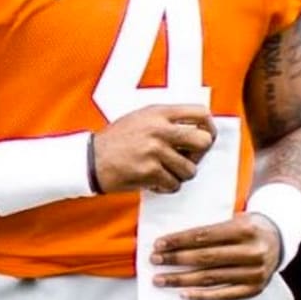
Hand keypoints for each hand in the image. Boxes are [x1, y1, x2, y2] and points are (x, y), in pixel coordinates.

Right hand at [92, 104, 216, 194]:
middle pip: (203, 141)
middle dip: (199, 155)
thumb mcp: (141, 118)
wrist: (91, 159)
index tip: (207, 136)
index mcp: (159, 112)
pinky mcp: (149, 171)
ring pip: (190, 169)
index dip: (209, 127)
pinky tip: (154, 180)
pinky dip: (166, 186)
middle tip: (187, 159)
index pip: (200, 113)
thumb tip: (197, 128)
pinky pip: (174, 184)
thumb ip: (167, 119)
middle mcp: (159, 129)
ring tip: (165, 171)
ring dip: (179, 175)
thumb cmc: (117, 140)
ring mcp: (155, 151)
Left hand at [149, 213, 280, 299]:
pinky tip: (183, 293)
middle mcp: (251, 252)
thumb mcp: (236, 218)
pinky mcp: (254, 289)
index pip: (204, 236)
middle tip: (155, 260)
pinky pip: (223, 295)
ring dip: (181, 279)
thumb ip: (212, 228)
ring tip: (161, 279)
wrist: (279, 239)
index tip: (159, 244)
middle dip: (175, 259)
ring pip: (210, 278)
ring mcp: (254, 273)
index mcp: (245, 229)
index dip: (179, 241)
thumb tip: (174, 240)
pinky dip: (202, 296)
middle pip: (205, 258)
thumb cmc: (249, 227)